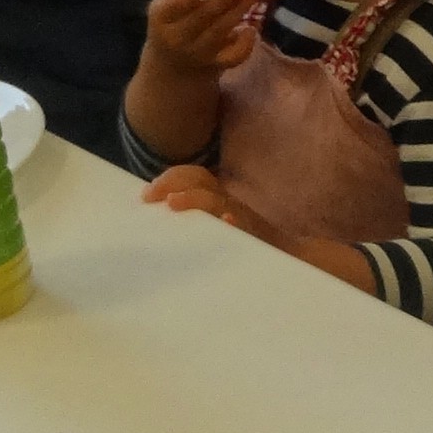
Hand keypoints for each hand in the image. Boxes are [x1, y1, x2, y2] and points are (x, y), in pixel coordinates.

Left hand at [140, 159, 258, 233]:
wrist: (286, 256)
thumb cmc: (243, 244)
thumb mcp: (215, 227)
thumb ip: (195, 220)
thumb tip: (160, 220)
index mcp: (218, 197)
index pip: (193, 176)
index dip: (169, 178)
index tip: (145, 195)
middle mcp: (229, 202)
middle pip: (201, 180)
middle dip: (172, 182)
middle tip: (149, 197)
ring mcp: (244, 217)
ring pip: (218, 201)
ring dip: (194, 198)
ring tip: (172, 202)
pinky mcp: (257, 236)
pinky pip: (246, 226)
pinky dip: (234, 223)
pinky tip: (226, 222)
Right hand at [142, 0, 264, 80]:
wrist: (172, 64)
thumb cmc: (174, 19)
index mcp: (162, 14)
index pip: (175, 4)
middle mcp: (177, 36)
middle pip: (202, 16)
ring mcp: (197, 53)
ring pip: (220, 32)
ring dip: (238, 11)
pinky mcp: (215, 65)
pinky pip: (233, 57)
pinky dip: (245, 44)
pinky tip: (251, 29)